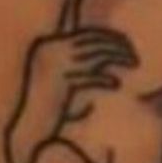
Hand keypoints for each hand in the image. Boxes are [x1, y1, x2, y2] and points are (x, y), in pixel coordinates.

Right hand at [12, 27, 135, 137]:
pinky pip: (90, 77)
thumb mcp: (59, 79)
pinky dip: (105, 79)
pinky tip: (115, 84)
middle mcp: (50, 50)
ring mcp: (54, 66)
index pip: (83, 33)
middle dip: (117, 44)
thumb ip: (77, 62)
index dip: (108, 36)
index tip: (126, 44)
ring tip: (133, 64)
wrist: (27, 129)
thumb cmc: (46, 107)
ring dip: (118, 57)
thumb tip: (104, 52)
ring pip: (94, 55)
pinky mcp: (60, 83)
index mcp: (46, 45)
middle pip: (91, 40)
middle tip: (134, 56)